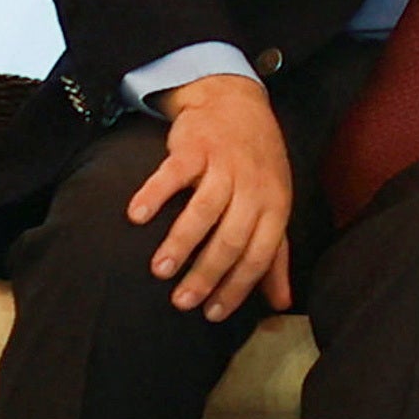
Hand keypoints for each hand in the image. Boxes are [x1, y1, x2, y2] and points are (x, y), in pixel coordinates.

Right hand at [129, 72, 295, 320]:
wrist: (237, 103)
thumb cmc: (257, 166)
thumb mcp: (274, 206)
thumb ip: (276, 256)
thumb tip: (282, 304)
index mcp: (275, 206)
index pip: (259, 255)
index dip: (237, 287)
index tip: (212, 315)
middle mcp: (253, 187)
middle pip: (232, 238)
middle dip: (206, 274)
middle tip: (181, 302)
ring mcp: (224, 164)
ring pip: (205, 210)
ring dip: (181, 242)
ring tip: (159, 270)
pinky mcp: (195, 146)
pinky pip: (174, 173)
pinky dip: (155, 194)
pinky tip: (136, 217)